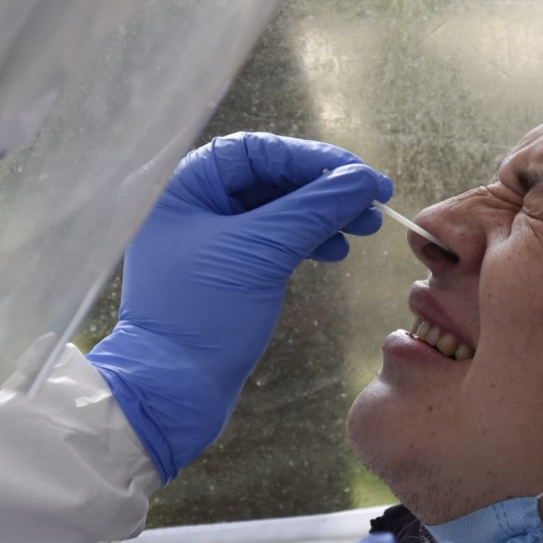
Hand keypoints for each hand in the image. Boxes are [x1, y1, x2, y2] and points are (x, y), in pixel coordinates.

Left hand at [87, 132, 390, 481]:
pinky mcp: (222, 273)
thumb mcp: (262, 252)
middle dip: (323, 190)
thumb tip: (362, 180)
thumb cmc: (202, 315)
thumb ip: (313, 209)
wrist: (170, 391)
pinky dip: (304, 242)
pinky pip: (270, 242)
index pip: (259, 152)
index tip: (361, 175)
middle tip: (373, 203)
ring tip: (362, 229)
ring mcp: (207, 241)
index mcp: (185, 187)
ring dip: (321, 216)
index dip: (314, 160)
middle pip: (269, 179)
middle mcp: (192, 205)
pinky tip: (334, 251)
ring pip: (274, 212)